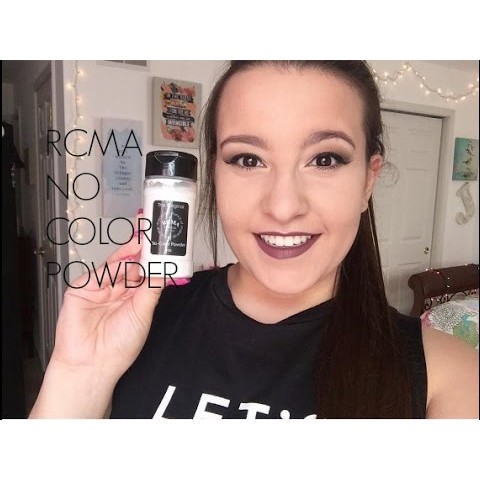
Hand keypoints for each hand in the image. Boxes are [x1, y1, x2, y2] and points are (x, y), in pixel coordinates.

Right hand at [50, 235, 165, 379]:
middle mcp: (116, 291)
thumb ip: (151, 288)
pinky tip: (126, 258)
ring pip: (116, 265)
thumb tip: (165, 270)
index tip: (162, 247)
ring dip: (129, 253)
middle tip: (153, 237)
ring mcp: (99, 289)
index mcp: (133, 297)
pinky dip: (113, 264)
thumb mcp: (143, 313)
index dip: (152, 260)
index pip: (143, 272)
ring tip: (143, 243)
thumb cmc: (118, 347)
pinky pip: (99, 272)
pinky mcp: (82, 289)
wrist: (92, 365)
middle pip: (130, 265)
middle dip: (141, 252)